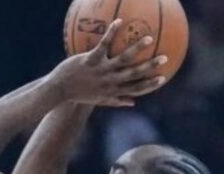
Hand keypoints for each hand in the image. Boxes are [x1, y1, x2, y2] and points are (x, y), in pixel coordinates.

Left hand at [45, 19, 167, 106]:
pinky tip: (119, 21)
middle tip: (165, 57)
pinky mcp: (90, 60)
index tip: (164, 77)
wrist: (58, 91)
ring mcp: (100, 70)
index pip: (135, 89)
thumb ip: (116, 101)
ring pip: (122, 58)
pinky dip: (111, 33)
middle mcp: (109, 81)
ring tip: (149, 37)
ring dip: (137, 48)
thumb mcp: (99, 100)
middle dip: (150, 66)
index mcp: (112, 91)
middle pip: (133, 73)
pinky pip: (103, 44)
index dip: (149, 84)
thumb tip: (133, 103)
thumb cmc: (79, 94)